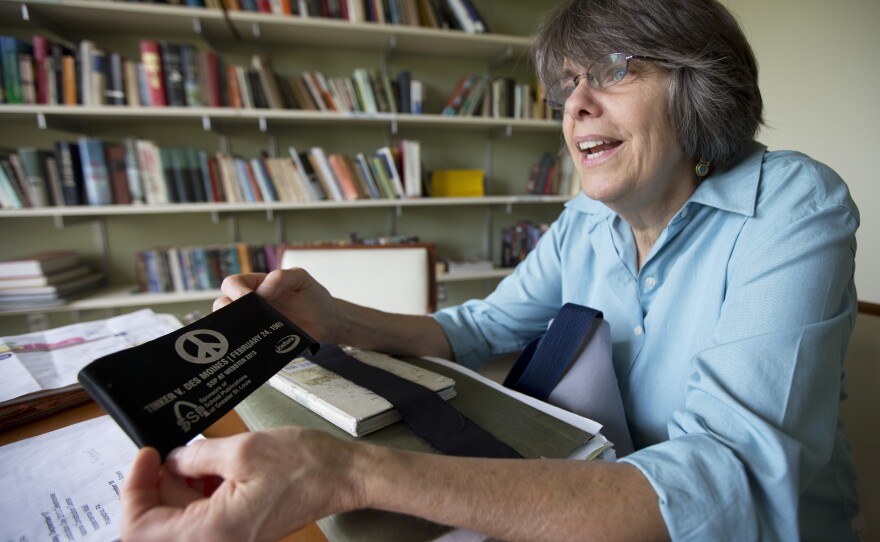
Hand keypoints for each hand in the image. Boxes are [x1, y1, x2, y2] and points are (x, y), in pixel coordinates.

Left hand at [122, 427, 363, 541]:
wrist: (343, 476)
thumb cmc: (305, 466)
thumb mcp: (244, 449)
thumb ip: (196, 456)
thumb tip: (171, 461)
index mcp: (212, 531)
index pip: (140, 528)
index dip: (133, 490)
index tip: (146, 456)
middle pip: (158, 525)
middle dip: (156, 486)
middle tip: (169, 452)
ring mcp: (229, 539)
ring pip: (178, 520)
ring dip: (177, 488)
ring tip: (195, 456)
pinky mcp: (238, 530)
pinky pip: (201, 517)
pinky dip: (196, 492)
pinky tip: (211, 468)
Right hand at [214, 269, 338, 342]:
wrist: (327, 321)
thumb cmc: (312, 295)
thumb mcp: (301, 279)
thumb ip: (283, 277)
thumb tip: (262, 290)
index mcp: (256, 285)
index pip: (233, 284)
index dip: (235, 290)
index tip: (248, 298)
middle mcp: (251, 305)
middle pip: (222, 305)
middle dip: (226, 311)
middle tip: (242, 318)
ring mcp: (254, 324)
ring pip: (229, 328)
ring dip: (233, 331)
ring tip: (247, 334)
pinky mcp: (261, 342)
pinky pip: (245, 346)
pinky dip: (245, 348)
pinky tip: (253, 349)